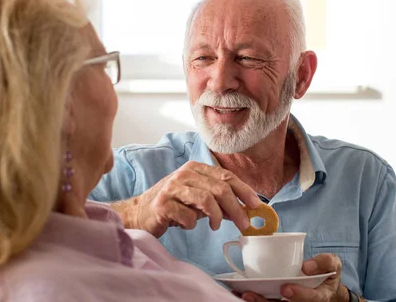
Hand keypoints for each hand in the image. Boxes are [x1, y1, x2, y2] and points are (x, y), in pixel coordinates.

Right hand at [122, 161, 260, 237]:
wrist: (140, 213)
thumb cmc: (173, 204)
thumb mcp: (197, 197)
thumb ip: (217, 200)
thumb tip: (244, 209)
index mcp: (195, 168)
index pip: (226, 176)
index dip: (244, 190)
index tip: (256, 205)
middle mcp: (184, 174)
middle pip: (219, 189)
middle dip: (235, 208)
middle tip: (243, 224)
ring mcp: (172, 188)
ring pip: (206, 200)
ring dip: (216, 217)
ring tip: (216, 226)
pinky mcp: (162, 204)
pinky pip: (188, 216)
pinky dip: (193, 224)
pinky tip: (189, 224)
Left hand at [238, 254, 349, 301]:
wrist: (325, 287)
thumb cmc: (326, 274)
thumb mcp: (333, 264)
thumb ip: (325, 262)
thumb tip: (307, 265)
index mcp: (319, 296)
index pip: (311, 299)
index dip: (299, 295)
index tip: (286, 288)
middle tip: (251, 294)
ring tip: (243, 294)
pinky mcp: (280, 301)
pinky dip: (256, 299)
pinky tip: (241, 293)